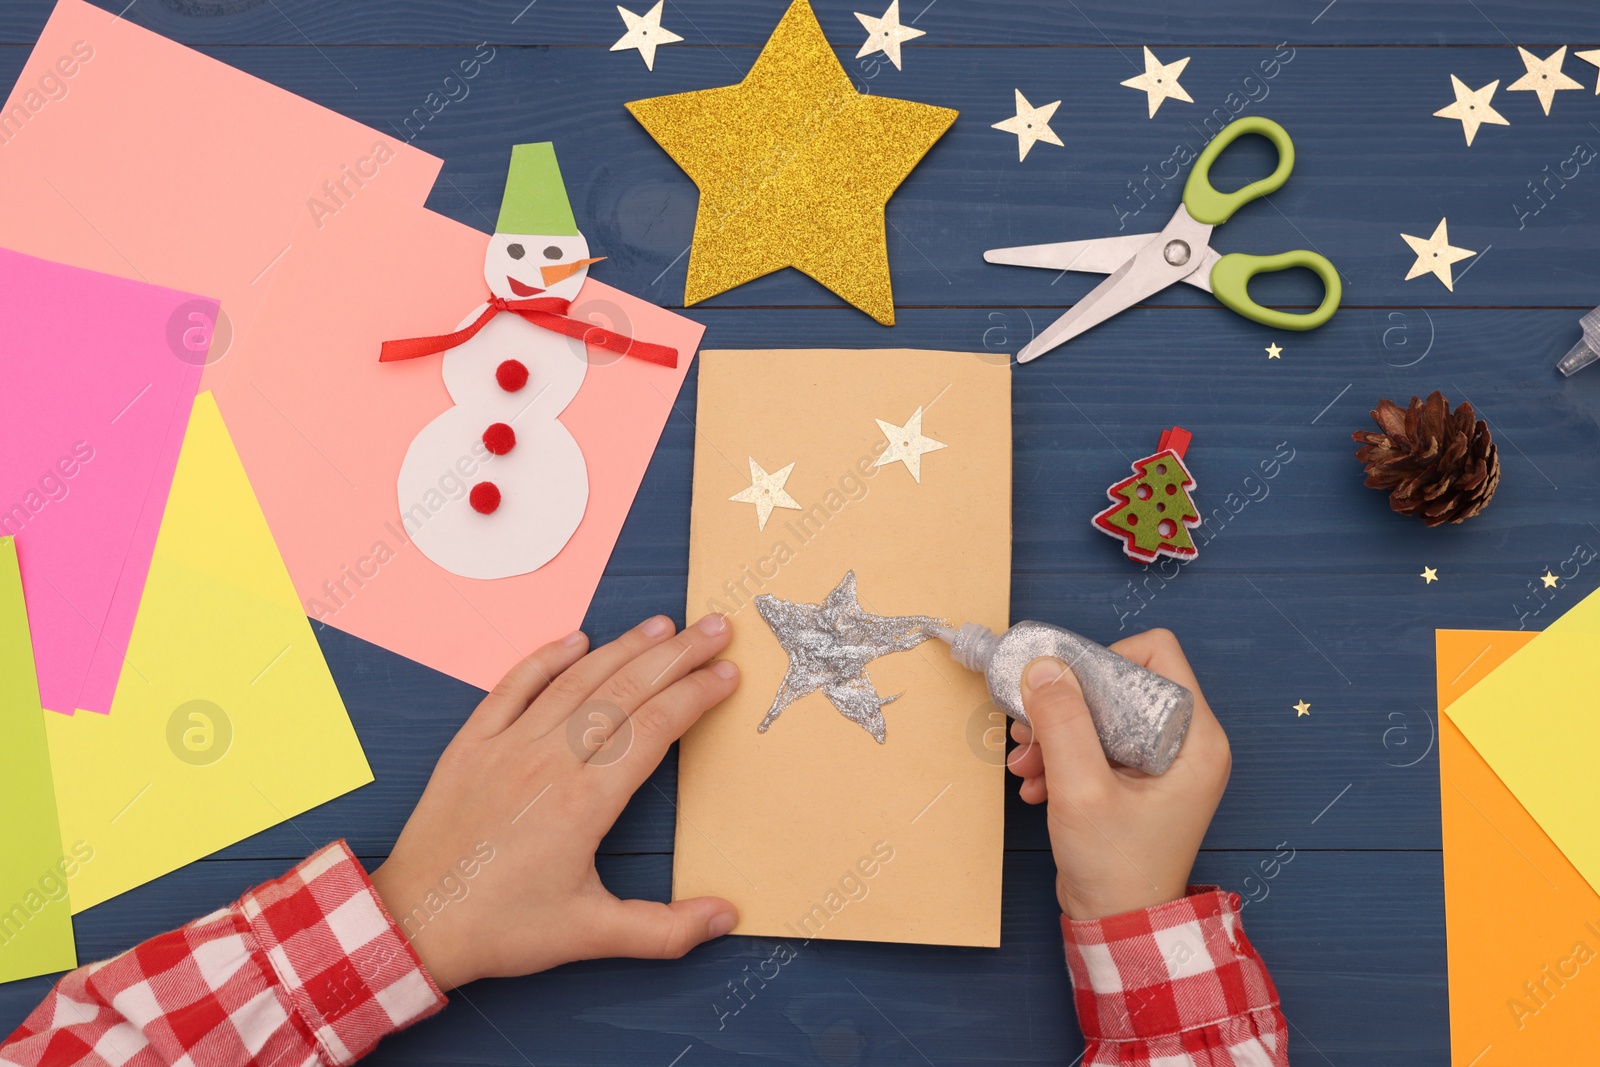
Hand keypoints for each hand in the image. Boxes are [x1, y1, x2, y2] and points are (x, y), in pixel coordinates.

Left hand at [370, 613, 739, 989]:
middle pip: (623, 692)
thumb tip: (726, 915)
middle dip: (675, 656)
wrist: (414, 923)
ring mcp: (506, 746)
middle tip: (713, 628)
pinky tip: (576, 637)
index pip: (654, 730)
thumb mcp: (590, 936)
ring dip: (622, 647)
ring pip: (575, 681)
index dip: (695, 696)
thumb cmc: (501, 928)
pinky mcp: (471, 744)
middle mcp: (548, 762)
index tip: (727, 674)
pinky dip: (546, 657)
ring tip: (662, 624)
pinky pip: (513, 686)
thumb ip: (665, 929)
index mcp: (584, 803)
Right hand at [1006, 628, 1230, 920]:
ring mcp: (1158, 762)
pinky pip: (1093, 741)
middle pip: (1120, 681)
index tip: (1065, 689)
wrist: (1118, 927)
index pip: (1156, 655)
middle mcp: (1184, 744)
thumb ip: (1063, 724)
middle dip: (1067, 703)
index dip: (1105, 661)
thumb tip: (1044, 667)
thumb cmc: (1118, 870)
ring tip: (1026, 765)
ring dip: (1055, 732)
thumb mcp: (1082, 791)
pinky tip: (1036, 784)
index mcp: (1196, 739)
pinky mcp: (1134, 779)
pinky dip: (1059, 756)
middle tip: (1031, 729)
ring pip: (1100, 711)